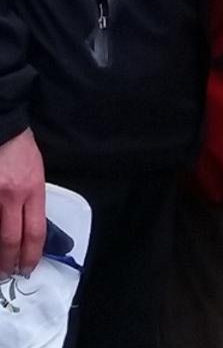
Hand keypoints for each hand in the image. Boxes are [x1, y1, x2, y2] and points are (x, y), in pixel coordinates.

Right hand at [0, 129, 44, 276]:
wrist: (3, 130)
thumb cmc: (21, 152)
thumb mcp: (36, 174)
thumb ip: (31, 201)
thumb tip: (27, 231)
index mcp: (32, 189)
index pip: (34, 231)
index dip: (32, 254)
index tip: (29, 267)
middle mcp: (11, 196)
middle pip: (10, 240)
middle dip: (9, 262)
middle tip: (8, 274)